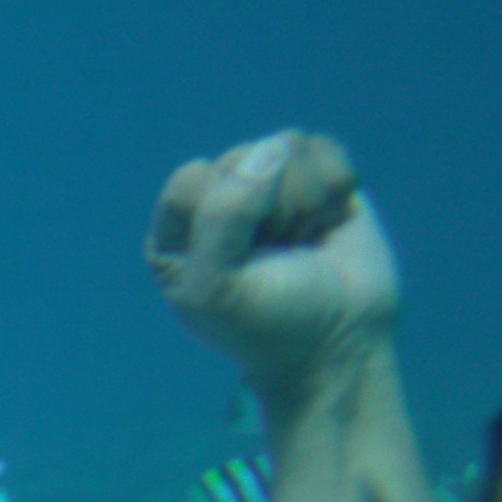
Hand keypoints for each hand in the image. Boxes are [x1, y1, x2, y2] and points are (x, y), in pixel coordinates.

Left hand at [145, 131, 396, 400]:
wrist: (340, 341)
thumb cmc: (267, 323)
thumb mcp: (217, 288)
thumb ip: (222, 217)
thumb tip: (270, 149)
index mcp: (175, 231)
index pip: (192, 178)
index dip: (227, 213)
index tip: (242, 259)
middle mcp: (216, 200)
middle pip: (243, 158)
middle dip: (273, 210)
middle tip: (279, 255)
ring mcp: (266, 185)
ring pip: (288, 147)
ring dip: (307, 202)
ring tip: (302, 242)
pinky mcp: (314, 176)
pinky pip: (324, 148)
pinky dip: (337, 188)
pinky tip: (327, 224)